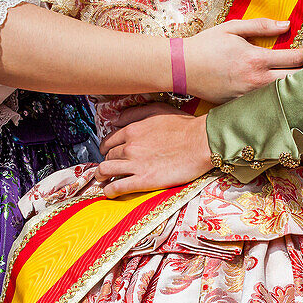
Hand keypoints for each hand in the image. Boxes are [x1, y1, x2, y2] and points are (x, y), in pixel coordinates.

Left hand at [96, 104, 212, 197]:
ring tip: (103, 180)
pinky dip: (109, 191)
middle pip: (107, 156)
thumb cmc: (185, 127)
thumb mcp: (158, 109)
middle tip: (110, 168)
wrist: (201, 142)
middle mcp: (129, 147)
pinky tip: (110, 192)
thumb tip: (115, 119)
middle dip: (106, 161)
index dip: (106, 148)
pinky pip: (117, 187)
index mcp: (132, 130)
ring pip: (106, 170)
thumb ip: (134, 113)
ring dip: (101, 176)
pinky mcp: (144, 181)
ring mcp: (135, 164)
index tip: (109, 153)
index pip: (109, 140)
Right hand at [184, 19, 302, 104]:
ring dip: (295, 88)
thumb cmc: (206, 45)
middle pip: (295, 81)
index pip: (295, 59)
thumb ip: (261, 25)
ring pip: (283, 96)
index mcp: (256, 59)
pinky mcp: (242, 106)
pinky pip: (266, 104)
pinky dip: (277, 99)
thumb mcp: (232, 28)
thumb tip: (286, 25)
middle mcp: (256, 81)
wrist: (182, 68)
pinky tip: (284, 95)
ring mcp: (249, 97)